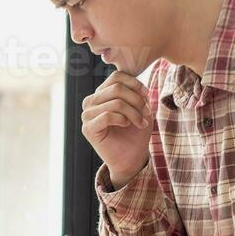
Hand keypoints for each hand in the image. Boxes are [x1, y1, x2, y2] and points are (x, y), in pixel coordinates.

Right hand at [81, 70, 152, 187]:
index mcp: (101, 94)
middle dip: (137, 100)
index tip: (147, 96)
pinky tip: (127, 125)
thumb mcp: (140, 108)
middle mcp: (91, 102)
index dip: (135, 84)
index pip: (116, 77)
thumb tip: (133, 80)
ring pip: (115, 102)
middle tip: (146, 113)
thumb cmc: (136, 133)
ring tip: (141, 123)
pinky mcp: (88, 129)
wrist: (132, 158)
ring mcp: (87, 115)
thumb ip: (134, 91)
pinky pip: (107, 116)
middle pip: (117, 88)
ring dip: (133, 113)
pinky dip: (123, 119)